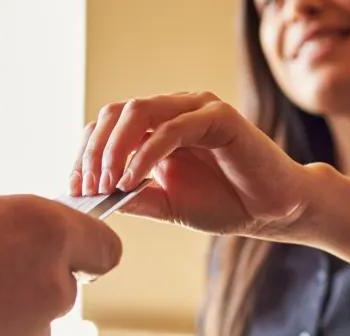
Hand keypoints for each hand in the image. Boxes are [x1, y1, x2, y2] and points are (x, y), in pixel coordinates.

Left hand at [70, 91, 311, 237]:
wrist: (273, 212)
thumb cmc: (226, 203)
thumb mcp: (167, 205)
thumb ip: (133, 197)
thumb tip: (93, 198)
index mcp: (158, 126)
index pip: (107, 126)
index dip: (85, 154)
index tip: (75, 188)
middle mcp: (174, 110)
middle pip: (115, 113)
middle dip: (93, 151)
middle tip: (87, 188)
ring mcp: (196, 109)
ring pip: (138, 112)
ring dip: (114, 149)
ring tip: (108, 184)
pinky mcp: (219, 117)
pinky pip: (172, 128)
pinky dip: (146, 153)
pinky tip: (133, 179)